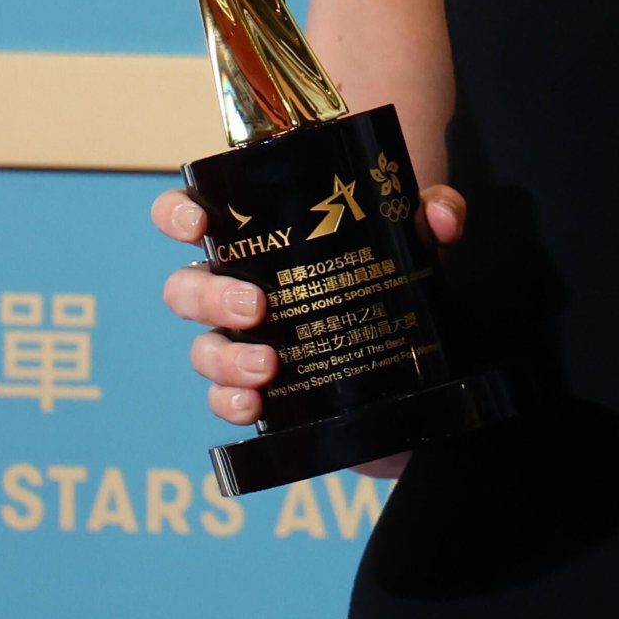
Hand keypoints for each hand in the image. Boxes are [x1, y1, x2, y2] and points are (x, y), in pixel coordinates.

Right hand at [156, 182, 469, 424]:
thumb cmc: (385, 266)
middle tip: (256, 306)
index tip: (198, 225)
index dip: (178, 215)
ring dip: (224, 358)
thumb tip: (439, 217)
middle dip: (210, 297)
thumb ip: (431, 212)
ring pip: (203, 347)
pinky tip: (254, 405)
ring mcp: (243, 340)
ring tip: (266, 366)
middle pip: (187, 289)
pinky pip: (223, 398)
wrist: (406, 341)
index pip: (192, 215)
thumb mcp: (411, 234)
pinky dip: (230, 403)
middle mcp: (237, 286)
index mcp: (256, 239)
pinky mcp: (259, 387)